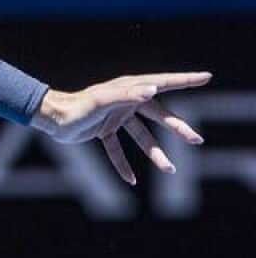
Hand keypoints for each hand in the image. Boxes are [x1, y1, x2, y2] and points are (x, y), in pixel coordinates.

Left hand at [33, 71, 211, 184]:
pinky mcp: (103, 131)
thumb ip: (127, 95)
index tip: (206, 76)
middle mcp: (125, 101)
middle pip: (157, 115)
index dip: (185, 80)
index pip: (162, 83)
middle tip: (196, 140)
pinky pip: (117, 149)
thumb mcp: (102, 101)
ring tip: (170, 169)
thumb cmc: (76, 106)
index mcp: (129, 88)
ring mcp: (115, 117)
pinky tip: (131, 180)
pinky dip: (123, 164)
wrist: (50, 118)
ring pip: (141, 137)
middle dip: (177, 127)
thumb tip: (153, 89)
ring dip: (154, 153)